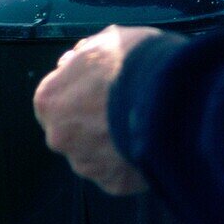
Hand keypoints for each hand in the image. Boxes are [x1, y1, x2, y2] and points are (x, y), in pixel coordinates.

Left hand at [33, 25, 159, 195]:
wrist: (172, 95)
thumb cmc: (139, 63)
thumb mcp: (109, 40)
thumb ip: (88, 55)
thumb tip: (80, 59)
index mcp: (50, 100)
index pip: (55, 100)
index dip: (80, 91)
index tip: (102, 87)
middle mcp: (60, 137)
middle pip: (74, 131)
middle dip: (95, 122)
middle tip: (126, 107)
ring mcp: (87, 164)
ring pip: (97, 155)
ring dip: (114, 144)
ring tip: (145, 126)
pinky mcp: (114, 183)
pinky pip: (121, 172)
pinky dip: (133, 161)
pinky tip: (152, 144)